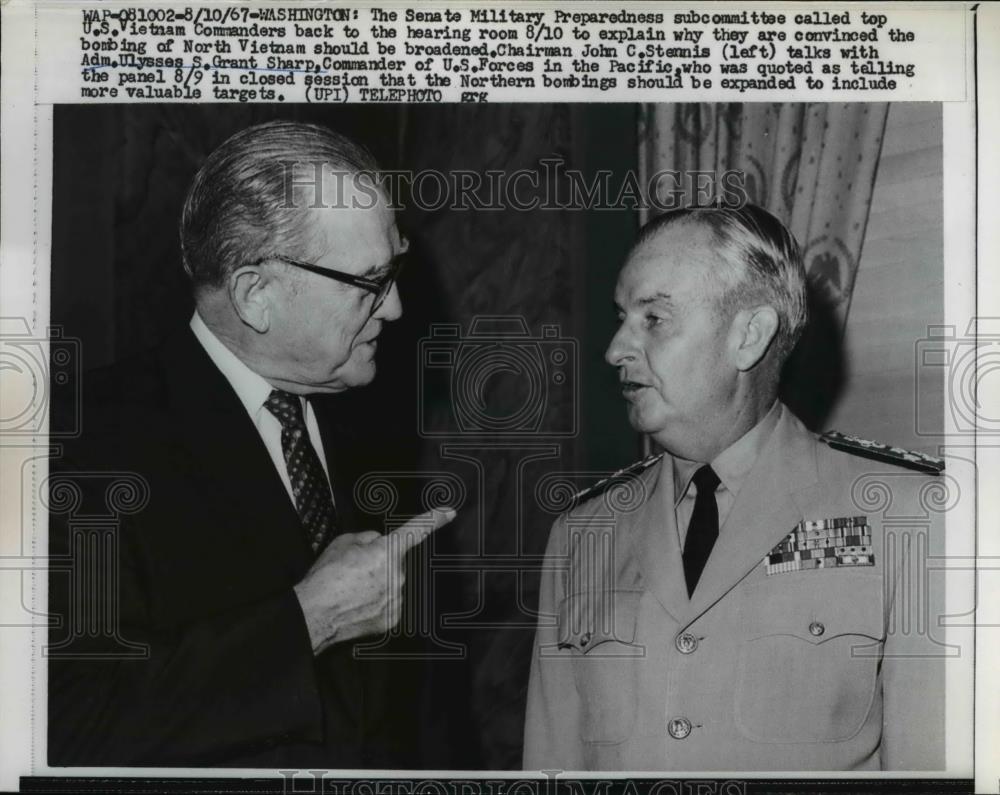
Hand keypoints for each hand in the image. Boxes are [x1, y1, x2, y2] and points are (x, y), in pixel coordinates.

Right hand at [293, 508, 454, 653]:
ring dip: (378, 584)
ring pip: (393, 584)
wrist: (315, 614)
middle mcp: (398, 575)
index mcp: (387, 551)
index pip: (416, 530)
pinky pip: (389, 603)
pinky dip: (376, 602)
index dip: (433, 519)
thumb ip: (367, 538)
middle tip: (355, 572)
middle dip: (380, 563)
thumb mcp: (342, 543)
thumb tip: (376, 542)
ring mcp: (397, 598)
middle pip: (395, 562)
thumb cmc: (326, 578)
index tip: (449, 513)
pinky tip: (358, 604)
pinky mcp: (392, 618)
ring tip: (353, 590)